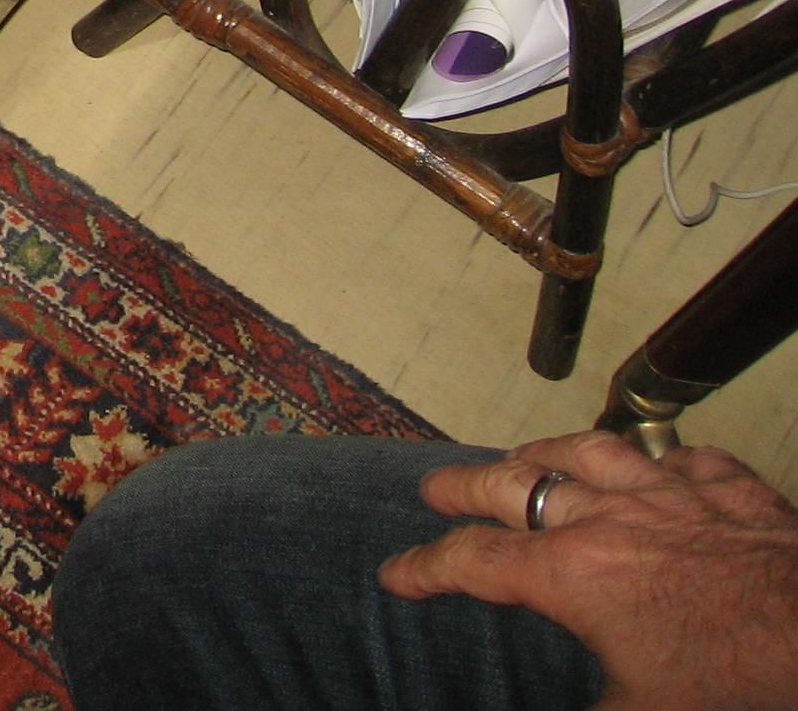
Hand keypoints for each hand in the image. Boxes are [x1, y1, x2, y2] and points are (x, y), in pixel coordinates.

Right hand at [378, 429, 797, 709]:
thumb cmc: (735, 679)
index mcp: (575, 576)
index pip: (476, 563)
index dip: (426, 568)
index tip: (397, 573)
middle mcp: (609, 520)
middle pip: (514, 486)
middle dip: (465, 487)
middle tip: (435, 488)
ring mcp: (672, 496)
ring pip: (589, 452)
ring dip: (547, 453)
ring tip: (525, 455)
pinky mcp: (733, 492)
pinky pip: (685, 460)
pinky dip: (663, 463)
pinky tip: (660, 469)